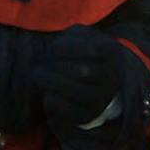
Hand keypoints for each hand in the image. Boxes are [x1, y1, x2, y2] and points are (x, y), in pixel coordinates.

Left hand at [31, 26, 149, 134]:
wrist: (95, 80)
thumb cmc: (83, 52)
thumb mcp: (82, 36)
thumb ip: (72, 35)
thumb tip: (55, 48)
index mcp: (111, 53)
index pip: (91, 49)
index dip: (67, 47)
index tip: (53, 48)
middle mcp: (111, 77)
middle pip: (83, 71)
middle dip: (57, 66)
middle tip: (39, 65)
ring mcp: (102, 97)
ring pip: (78, 91)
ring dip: (52, 81)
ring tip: (38, 75)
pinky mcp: (90, 115)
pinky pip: (71, 111)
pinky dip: (54, 100)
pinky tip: (48, 92)